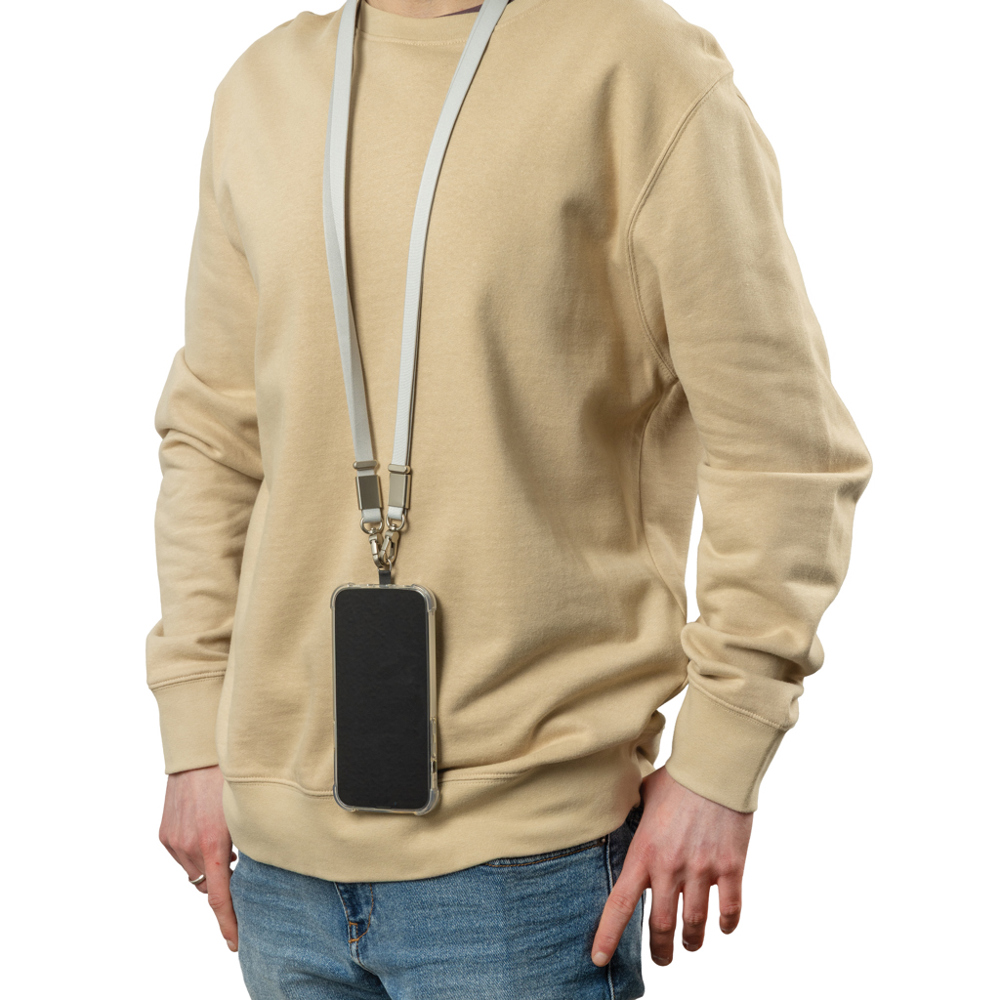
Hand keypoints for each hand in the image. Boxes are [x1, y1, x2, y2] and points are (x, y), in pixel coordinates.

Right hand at [159, 764, 238, 951]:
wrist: (199, 751)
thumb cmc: (232, 775)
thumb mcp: (248, 810)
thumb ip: (250, 840)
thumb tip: (258, 861)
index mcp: (213, 843)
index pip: (220, 897)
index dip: (228, 922)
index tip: (235, 941)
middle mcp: (189, 846)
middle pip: (210, 884)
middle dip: (225, 883)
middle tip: (242, 869)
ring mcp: (174, 841)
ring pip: (196, 871)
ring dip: (211, 866)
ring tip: (228, 843)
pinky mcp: (165, 833)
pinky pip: (183, 856)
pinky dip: (197, 853)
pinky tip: (210, 833)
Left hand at [591, 766, 751, 966]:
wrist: (713, 767)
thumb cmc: (676, 778)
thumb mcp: (642, 798)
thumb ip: (633, 819)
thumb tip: (620, 820)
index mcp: (643, 853)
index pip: (619, 905)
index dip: (608, 936)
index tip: (600, 959)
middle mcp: (670, 868)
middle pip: (659, 925)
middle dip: (660, 950)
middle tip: (661, 959)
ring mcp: (702, 870)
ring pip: (694, 925)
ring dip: (691, 942)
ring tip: (689, 945)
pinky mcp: (731, 867)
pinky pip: (729, 909)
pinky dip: (726, 924)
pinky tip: (723, 928)